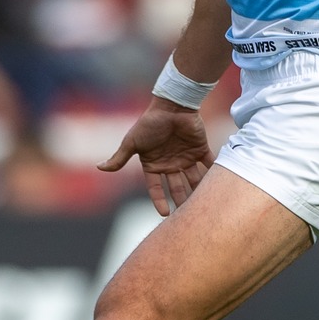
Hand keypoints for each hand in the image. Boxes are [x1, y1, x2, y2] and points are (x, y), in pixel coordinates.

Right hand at [98, 98, 214, 216]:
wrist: (171, 105)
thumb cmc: (149, 123)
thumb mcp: (132, 142)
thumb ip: (119, 157)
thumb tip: (99, 168)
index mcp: (154, 164)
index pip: (156, 187)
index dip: (160, 200)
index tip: (165, 214)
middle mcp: (170, 164)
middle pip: (177, 187)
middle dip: (181, 200)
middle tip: (186, 213)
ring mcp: (186, 157)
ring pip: (194, 179)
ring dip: (198, 190)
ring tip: (203, 204)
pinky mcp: (200, 149)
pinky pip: (209, 164)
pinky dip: (214, 173)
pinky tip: (219, 185)